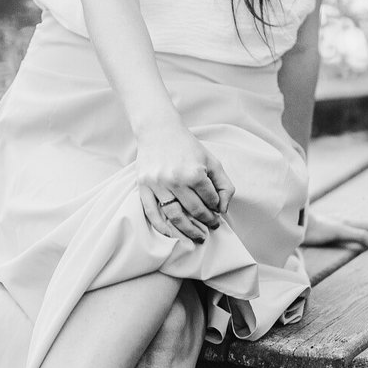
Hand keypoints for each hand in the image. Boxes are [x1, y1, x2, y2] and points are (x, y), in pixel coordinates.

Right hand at [136, 121, 234, 242]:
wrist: (158, 130)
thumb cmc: (187, 147)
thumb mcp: (212, 161)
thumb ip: (223, 185)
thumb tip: (223, 209)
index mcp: (195, 173)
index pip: (210, 200)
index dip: (216, 208)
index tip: (217, 212)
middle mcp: (176, 180)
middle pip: (195, 211)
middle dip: (206, 222)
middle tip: (211, 227)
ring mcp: (158, 185)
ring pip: (175, 216)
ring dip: (188, 231)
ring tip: (197, 237)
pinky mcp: (143, 187)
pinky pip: (152, 213)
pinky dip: (162, 227)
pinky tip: (173, 235)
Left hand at [302, 209, 367, 249]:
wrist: (296, 223)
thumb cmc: (316, 227)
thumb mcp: (341, 231)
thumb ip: (358, 236)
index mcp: (348, 224)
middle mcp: (342, 224)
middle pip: (364, 227)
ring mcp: (333, 228)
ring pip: (354, 231)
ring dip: (365, 234)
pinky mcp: (324, 234)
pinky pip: (343, 237)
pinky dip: (351, 239)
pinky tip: (347, 243)